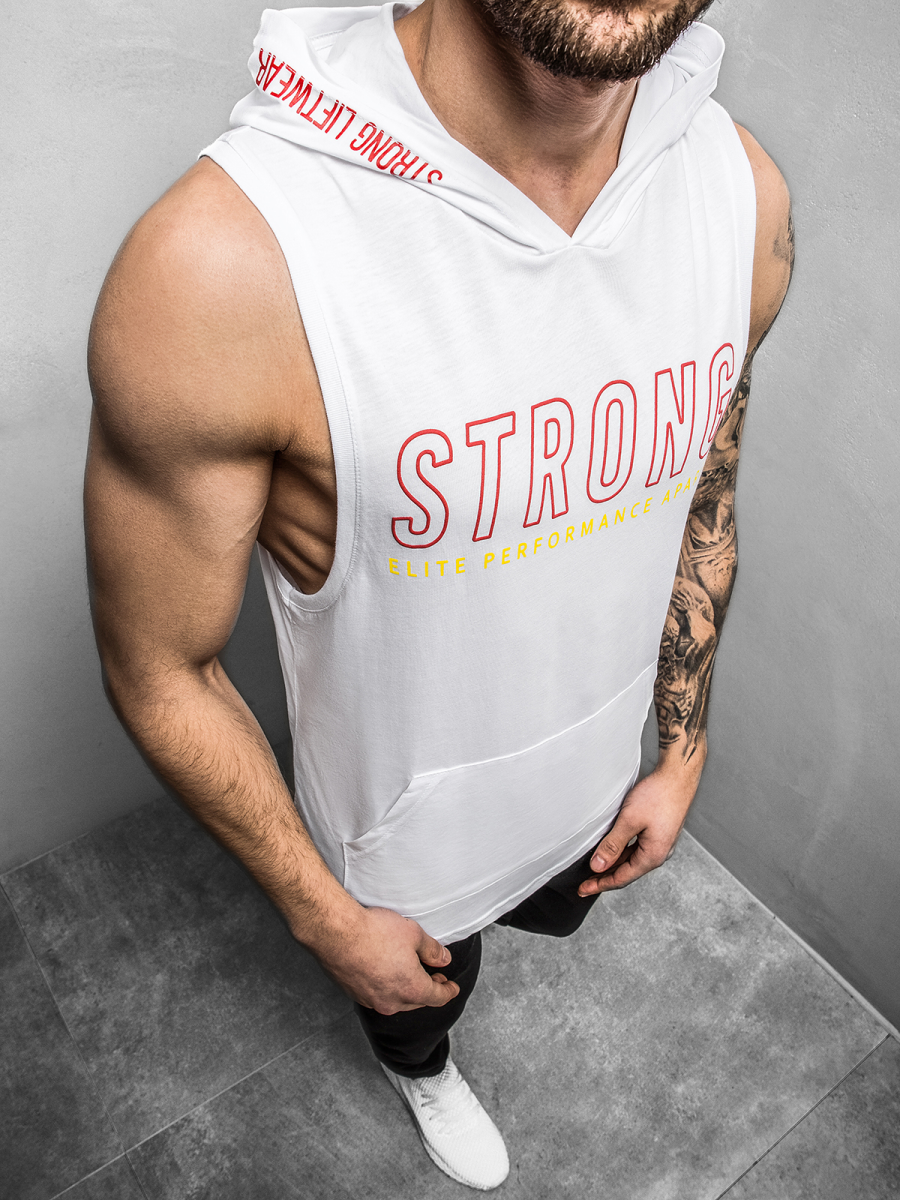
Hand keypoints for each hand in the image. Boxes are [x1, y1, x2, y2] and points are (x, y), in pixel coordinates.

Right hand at [311, 905, 460, 1014]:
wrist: (336, 932)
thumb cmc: (374, 931)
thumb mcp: (414, 934)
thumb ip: (432, 950)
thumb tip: (444, 959)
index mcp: (411, 989)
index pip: (437, 997)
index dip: (448, 992)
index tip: (453, 988)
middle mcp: (391, 1001)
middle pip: (417, 1001)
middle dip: (428, 990)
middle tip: (435, 976)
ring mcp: (370, 1000)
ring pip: (396, 1000)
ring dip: (406, 989)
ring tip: (410, 972)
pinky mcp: (353, 993)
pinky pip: (377, 995)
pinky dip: (386, 987)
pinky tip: (385, 972)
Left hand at [577, 756, 701, 896]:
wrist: (678, 776)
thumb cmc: (658, 795)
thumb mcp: (629, 820)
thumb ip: (612, 845)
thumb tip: (598, 866)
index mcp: (653, 855)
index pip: (621, 878)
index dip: (600, 885)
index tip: (583, 890)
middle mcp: (659, 853)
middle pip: (627, 872)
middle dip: (605, 877)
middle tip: (584, 884)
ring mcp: (660, 843)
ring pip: (632, 860)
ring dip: (613, 865)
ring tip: (595, 869)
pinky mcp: (659, 832)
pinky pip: (637, 849)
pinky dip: (622, 853)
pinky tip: (612, 850)